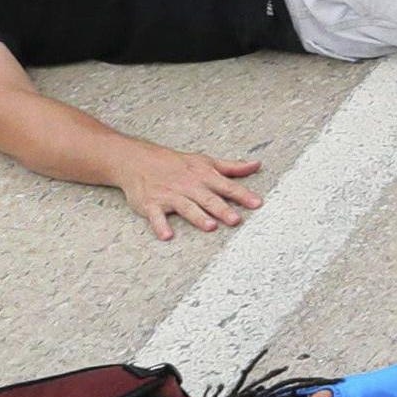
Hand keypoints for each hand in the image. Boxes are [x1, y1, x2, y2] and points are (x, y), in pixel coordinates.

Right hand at [115, 139, 261, 239]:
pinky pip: (156, 216)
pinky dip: (160, 225)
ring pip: (186, 207)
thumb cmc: (177, 164)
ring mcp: (170, 195)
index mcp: (204, 176)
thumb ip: (232, 167)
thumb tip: (257, 165)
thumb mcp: (206, 162)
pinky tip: (167, 235)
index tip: (257, 204)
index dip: (243, 195)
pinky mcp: (152, 204)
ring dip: (198, 216)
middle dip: (222, 209)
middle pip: (208, 199)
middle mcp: (189, 186)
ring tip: (210, 227)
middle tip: (236, 220)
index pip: (227, 186)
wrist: (139, 161)